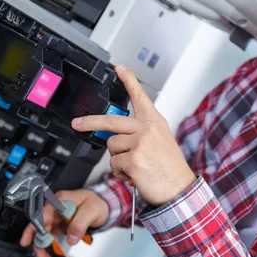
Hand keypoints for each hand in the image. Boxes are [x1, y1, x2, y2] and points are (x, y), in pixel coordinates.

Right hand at [20, 189, 108, 256]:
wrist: (104, 207)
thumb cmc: (98, 203)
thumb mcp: (91, 210)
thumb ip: (80, 223)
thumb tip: (71, 238)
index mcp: (61, 200)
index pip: (44, 212)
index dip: (37, 226)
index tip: (37, 239)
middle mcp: (55, 209)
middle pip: (40, 225)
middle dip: (38, 242)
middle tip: (40, 256)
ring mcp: (56, 218)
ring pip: (43, 234)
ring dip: (42, 248)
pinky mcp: (59, 226)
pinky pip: (50, 238)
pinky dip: (49, 248)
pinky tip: (49, 256)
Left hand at [71, 65, 195, 206]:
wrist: (179, 188)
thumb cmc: (170, 167)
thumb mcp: (160, 141)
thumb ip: (139, 133)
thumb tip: (112, 137)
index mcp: (154, 121)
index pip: (140, 96)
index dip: (128, 80)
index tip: (119, 68)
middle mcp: (147, 128)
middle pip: (110, 121)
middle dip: (89, 123)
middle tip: (77, 123)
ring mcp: (140, 142)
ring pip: (111, 146)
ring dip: (118, 159)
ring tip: (134, 166)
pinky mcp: (133, 158)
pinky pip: (114, 164)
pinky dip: (121, 173)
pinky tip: (135, 174)